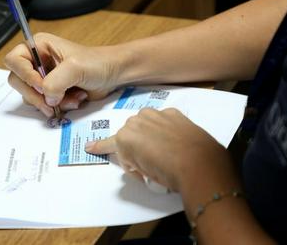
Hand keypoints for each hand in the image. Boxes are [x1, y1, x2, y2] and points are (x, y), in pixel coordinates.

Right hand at [4, 33, 121, 116]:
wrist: (112, 75)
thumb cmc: (97, 63)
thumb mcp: (75, 67)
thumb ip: (55, 81)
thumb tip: (46, 98)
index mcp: (38, 46)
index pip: (14, 61)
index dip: (25, 75)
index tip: (41, 86)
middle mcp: (37, 62)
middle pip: (18, 81)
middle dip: (37, 94)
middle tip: (52, 102)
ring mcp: (43, 79)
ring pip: (31, 96)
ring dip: (51, 102)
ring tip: (72, 98)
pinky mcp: (52, 93)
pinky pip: (44, 105)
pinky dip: (59, 107)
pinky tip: (75, 100)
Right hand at [85, 108, 229, 191]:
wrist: (197, 164)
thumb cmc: (166, 173)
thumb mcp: (142, 173)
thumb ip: (134, 163)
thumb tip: (139, 161)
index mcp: (124, 138)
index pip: (108, 145)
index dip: (99, 147)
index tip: (89, 147)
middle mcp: (136, 122)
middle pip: (130, 134)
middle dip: (135, 145)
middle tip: (148, 161)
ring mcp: (155, 114)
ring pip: (146, 123)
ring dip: (149, 133)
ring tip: (163, 148)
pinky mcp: (172, 112)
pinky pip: (162, 120)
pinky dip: (165, 128)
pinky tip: (174, 139)